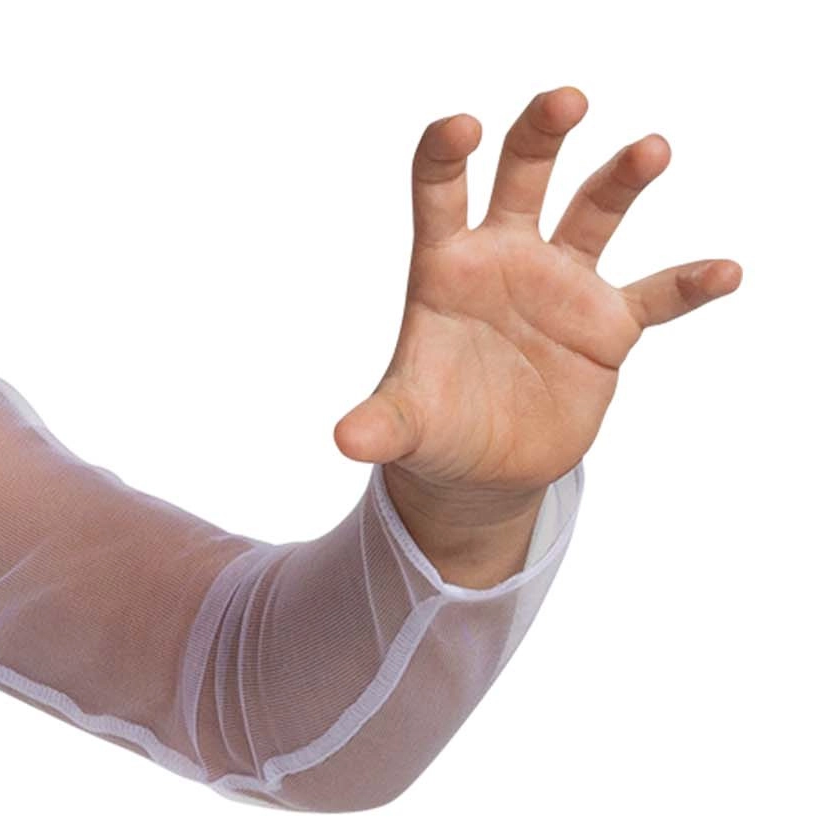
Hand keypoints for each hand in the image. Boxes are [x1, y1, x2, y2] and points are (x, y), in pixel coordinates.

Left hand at [333, 86, 741, 548]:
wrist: (482, 470)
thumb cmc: (434, 430)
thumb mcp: (403, 428)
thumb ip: (380, 425)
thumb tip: (346, 441)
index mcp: (447, 268)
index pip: (439, 192)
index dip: (445, 153)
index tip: (461, 127)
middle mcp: (507, 259)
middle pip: (524, 175)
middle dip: (541, 133)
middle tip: (565, 100)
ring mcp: (561, 286)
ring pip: (595, 213)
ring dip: (622, 180)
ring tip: (650, 150)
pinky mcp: (607, 327)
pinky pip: (657, 295)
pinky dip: (691, 283)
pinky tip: (725, 272)